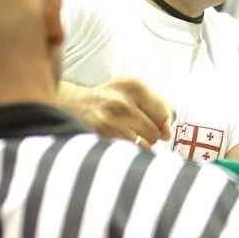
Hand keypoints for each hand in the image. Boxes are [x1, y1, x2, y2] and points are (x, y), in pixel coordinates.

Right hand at [58, 77, 173, 147]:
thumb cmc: (109, 100)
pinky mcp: (98, 135)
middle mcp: (122, 99)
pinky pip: (128, 151)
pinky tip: (121, 144)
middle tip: (140, 132)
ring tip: (129, 137)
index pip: (166, 113)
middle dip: (153, 136)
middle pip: (156, 130)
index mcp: (134, 85)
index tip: (158, 126)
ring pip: (144, 143)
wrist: (70, 104)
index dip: (165, 124)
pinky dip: (129, 152)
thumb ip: (157, 108)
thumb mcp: (132, 93)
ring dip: (141, 145)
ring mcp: (109, 118)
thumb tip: (168, 133)